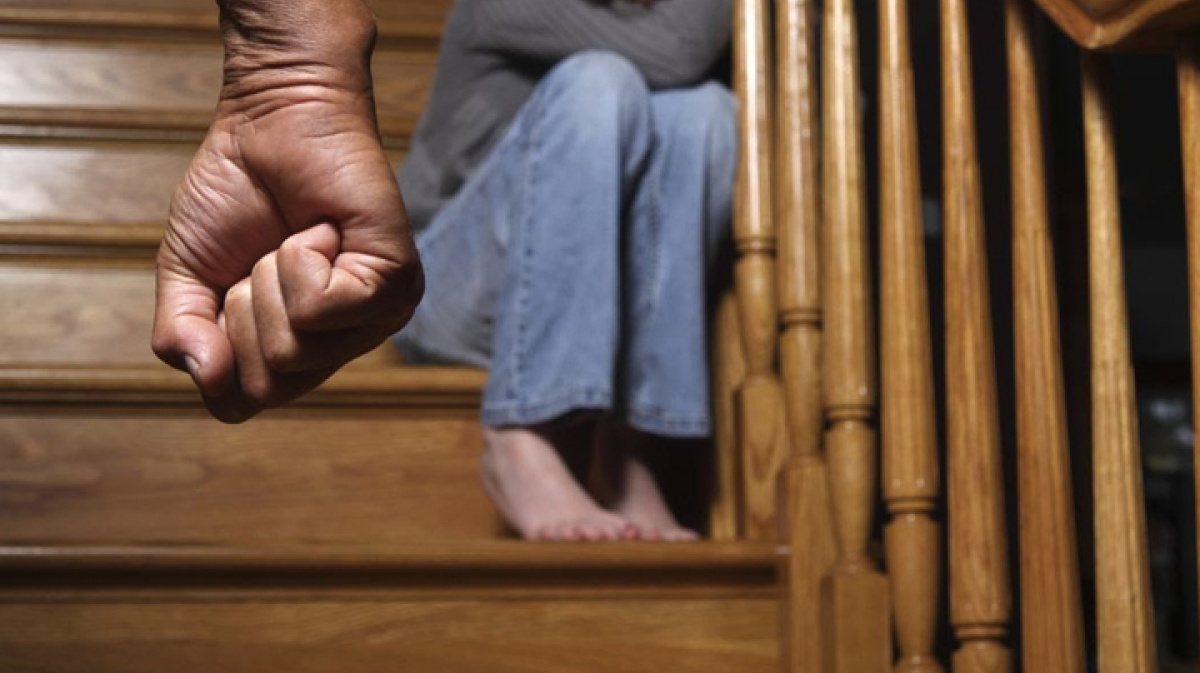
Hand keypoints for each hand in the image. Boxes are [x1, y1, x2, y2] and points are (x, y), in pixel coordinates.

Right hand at [153, 8, 422, 422]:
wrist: (269, 124)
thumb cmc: (237, 195)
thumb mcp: (185, 274)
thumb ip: (180, 333)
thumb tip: (204, 373)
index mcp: (296, 353)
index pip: (238, 403)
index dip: (214, 348)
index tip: (229, 288)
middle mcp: (340, 347)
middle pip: (268, 383)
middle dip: (243, 313)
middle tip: (265, 256)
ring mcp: (374, 320)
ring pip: (296, 349)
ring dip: (273, 280)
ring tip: (298, 239)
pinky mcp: (395, 284)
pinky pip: (324, 308)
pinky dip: (304, 260)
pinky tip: (325, 231)